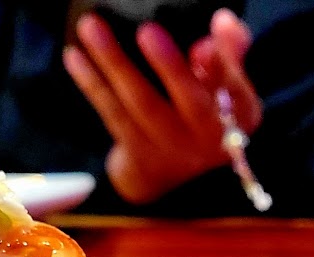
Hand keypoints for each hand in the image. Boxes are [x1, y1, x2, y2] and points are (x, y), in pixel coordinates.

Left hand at [64, 9, 261, 204]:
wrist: (174, 178)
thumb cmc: (203, 116)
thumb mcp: (228, 90)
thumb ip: (228, 54)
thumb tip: (224, 21)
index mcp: (238, 115)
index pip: (238, 87)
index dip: (226, 61)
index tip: (215, 29)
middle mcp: (207, 138)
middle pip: (189, 100)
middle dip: (169, 66)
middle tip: (148, 30)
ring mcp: (169, 147)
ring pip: (141, 103)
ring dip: (114, 63)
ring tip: (92, 28)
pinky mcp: (135, 152)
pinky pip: (112, 113)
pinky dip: (92, 83)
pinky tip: (75, 56)